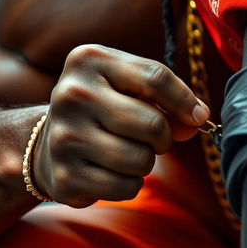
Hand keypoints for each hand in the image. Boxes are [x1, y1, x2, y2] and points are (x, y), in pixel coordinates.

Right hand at [33, 44, 208, 206]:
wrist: (48, 143)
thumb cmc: (106, 107)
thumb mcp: (131, 88)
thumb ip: (168, 98)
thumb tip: (198, 118)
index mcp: (90, 60)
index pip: (156, 77)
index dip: (185, 101)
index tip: (198, 116)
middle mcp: (72, 94)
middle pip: (152, 123)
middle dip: (164, 136)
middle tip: (153, 138)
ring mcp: (65, 136)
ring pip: (141, 159)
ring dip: (146, 161)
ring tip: (128, 151)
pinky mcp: (65, 176)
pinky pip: (126, 187)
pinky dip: (131, 183)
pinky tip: (112, 171)